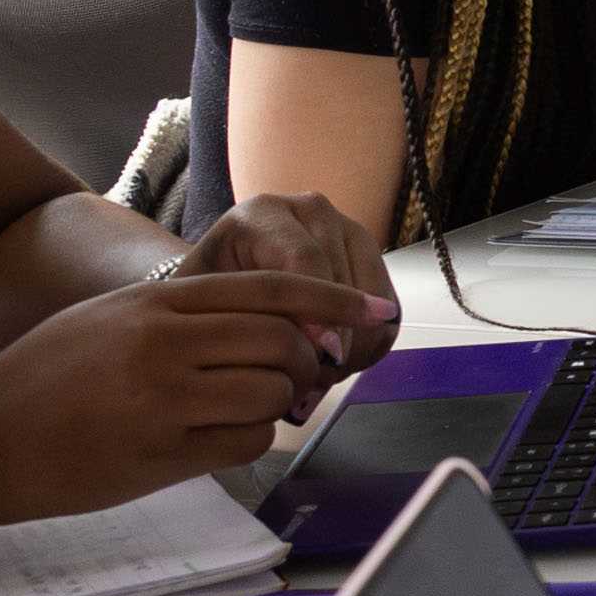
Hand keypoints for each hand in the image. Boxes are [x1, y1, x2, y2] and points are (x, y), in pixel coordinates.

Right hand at [0, 267, 393, 526]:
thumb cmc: (45, 379)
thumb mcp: (110, 317)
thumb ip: (183, 312)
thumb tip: (266, 317)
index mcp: (157, 304)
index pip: (271, 287)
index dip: (332, 300)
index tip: (375, 313)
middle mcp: (165, 344)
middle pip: (283, 340)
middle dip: (306, 361)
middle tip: (300, 378)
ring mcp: (164, 399)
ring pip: (274, 392)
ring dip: (278, 403)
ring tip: (243, 408)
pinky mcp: (162, 453)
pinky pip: (247, 440)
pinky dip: (250, 439)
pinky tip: (216, 437)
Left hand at [171, 191, 400, 375]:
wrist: (220, 279)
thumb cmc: (206, 295)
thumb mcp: (205, 305)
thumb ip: (247, 321)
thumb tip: (313, 353)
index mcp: (264, 214)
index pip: (305, 261)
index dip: (316, 313)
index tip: (319, 357)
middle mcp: (312, 211)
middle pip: (344, 283)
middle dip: (335, 342)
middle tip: (309, 383)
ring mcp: (348, 230)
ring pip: (374, 301)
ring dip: (354, 348)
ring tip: (318, 375)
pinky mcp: (372, 257)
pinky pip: (390, 312)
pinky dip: (371, 345)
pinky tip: (337, 361)